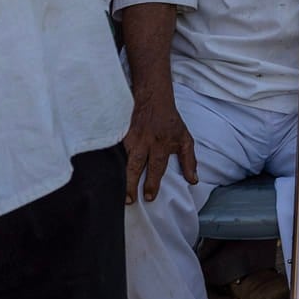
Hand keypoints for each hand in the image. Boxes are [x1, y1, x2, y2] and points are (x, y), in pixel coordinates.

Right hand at [122, 89, 196, 203]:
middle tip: (129, 200)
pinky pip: (115, 150)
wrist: (153, 98)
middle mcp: (146, 142)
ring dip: (121, 176)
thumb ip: (189, 161)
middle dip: (132, 184)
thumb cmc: (170, 122)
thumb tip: (193, 181)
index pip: (157, 167)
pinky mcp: (121, 134)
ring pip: (124, 159)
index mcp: (162, 145)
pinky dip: (111, 162)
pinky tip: (105, 174)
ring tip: (115, 192)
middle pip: (137, 165)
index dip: (153, 183)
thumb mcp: (185, 139)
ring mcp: (131, 138)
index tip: (149, 197)